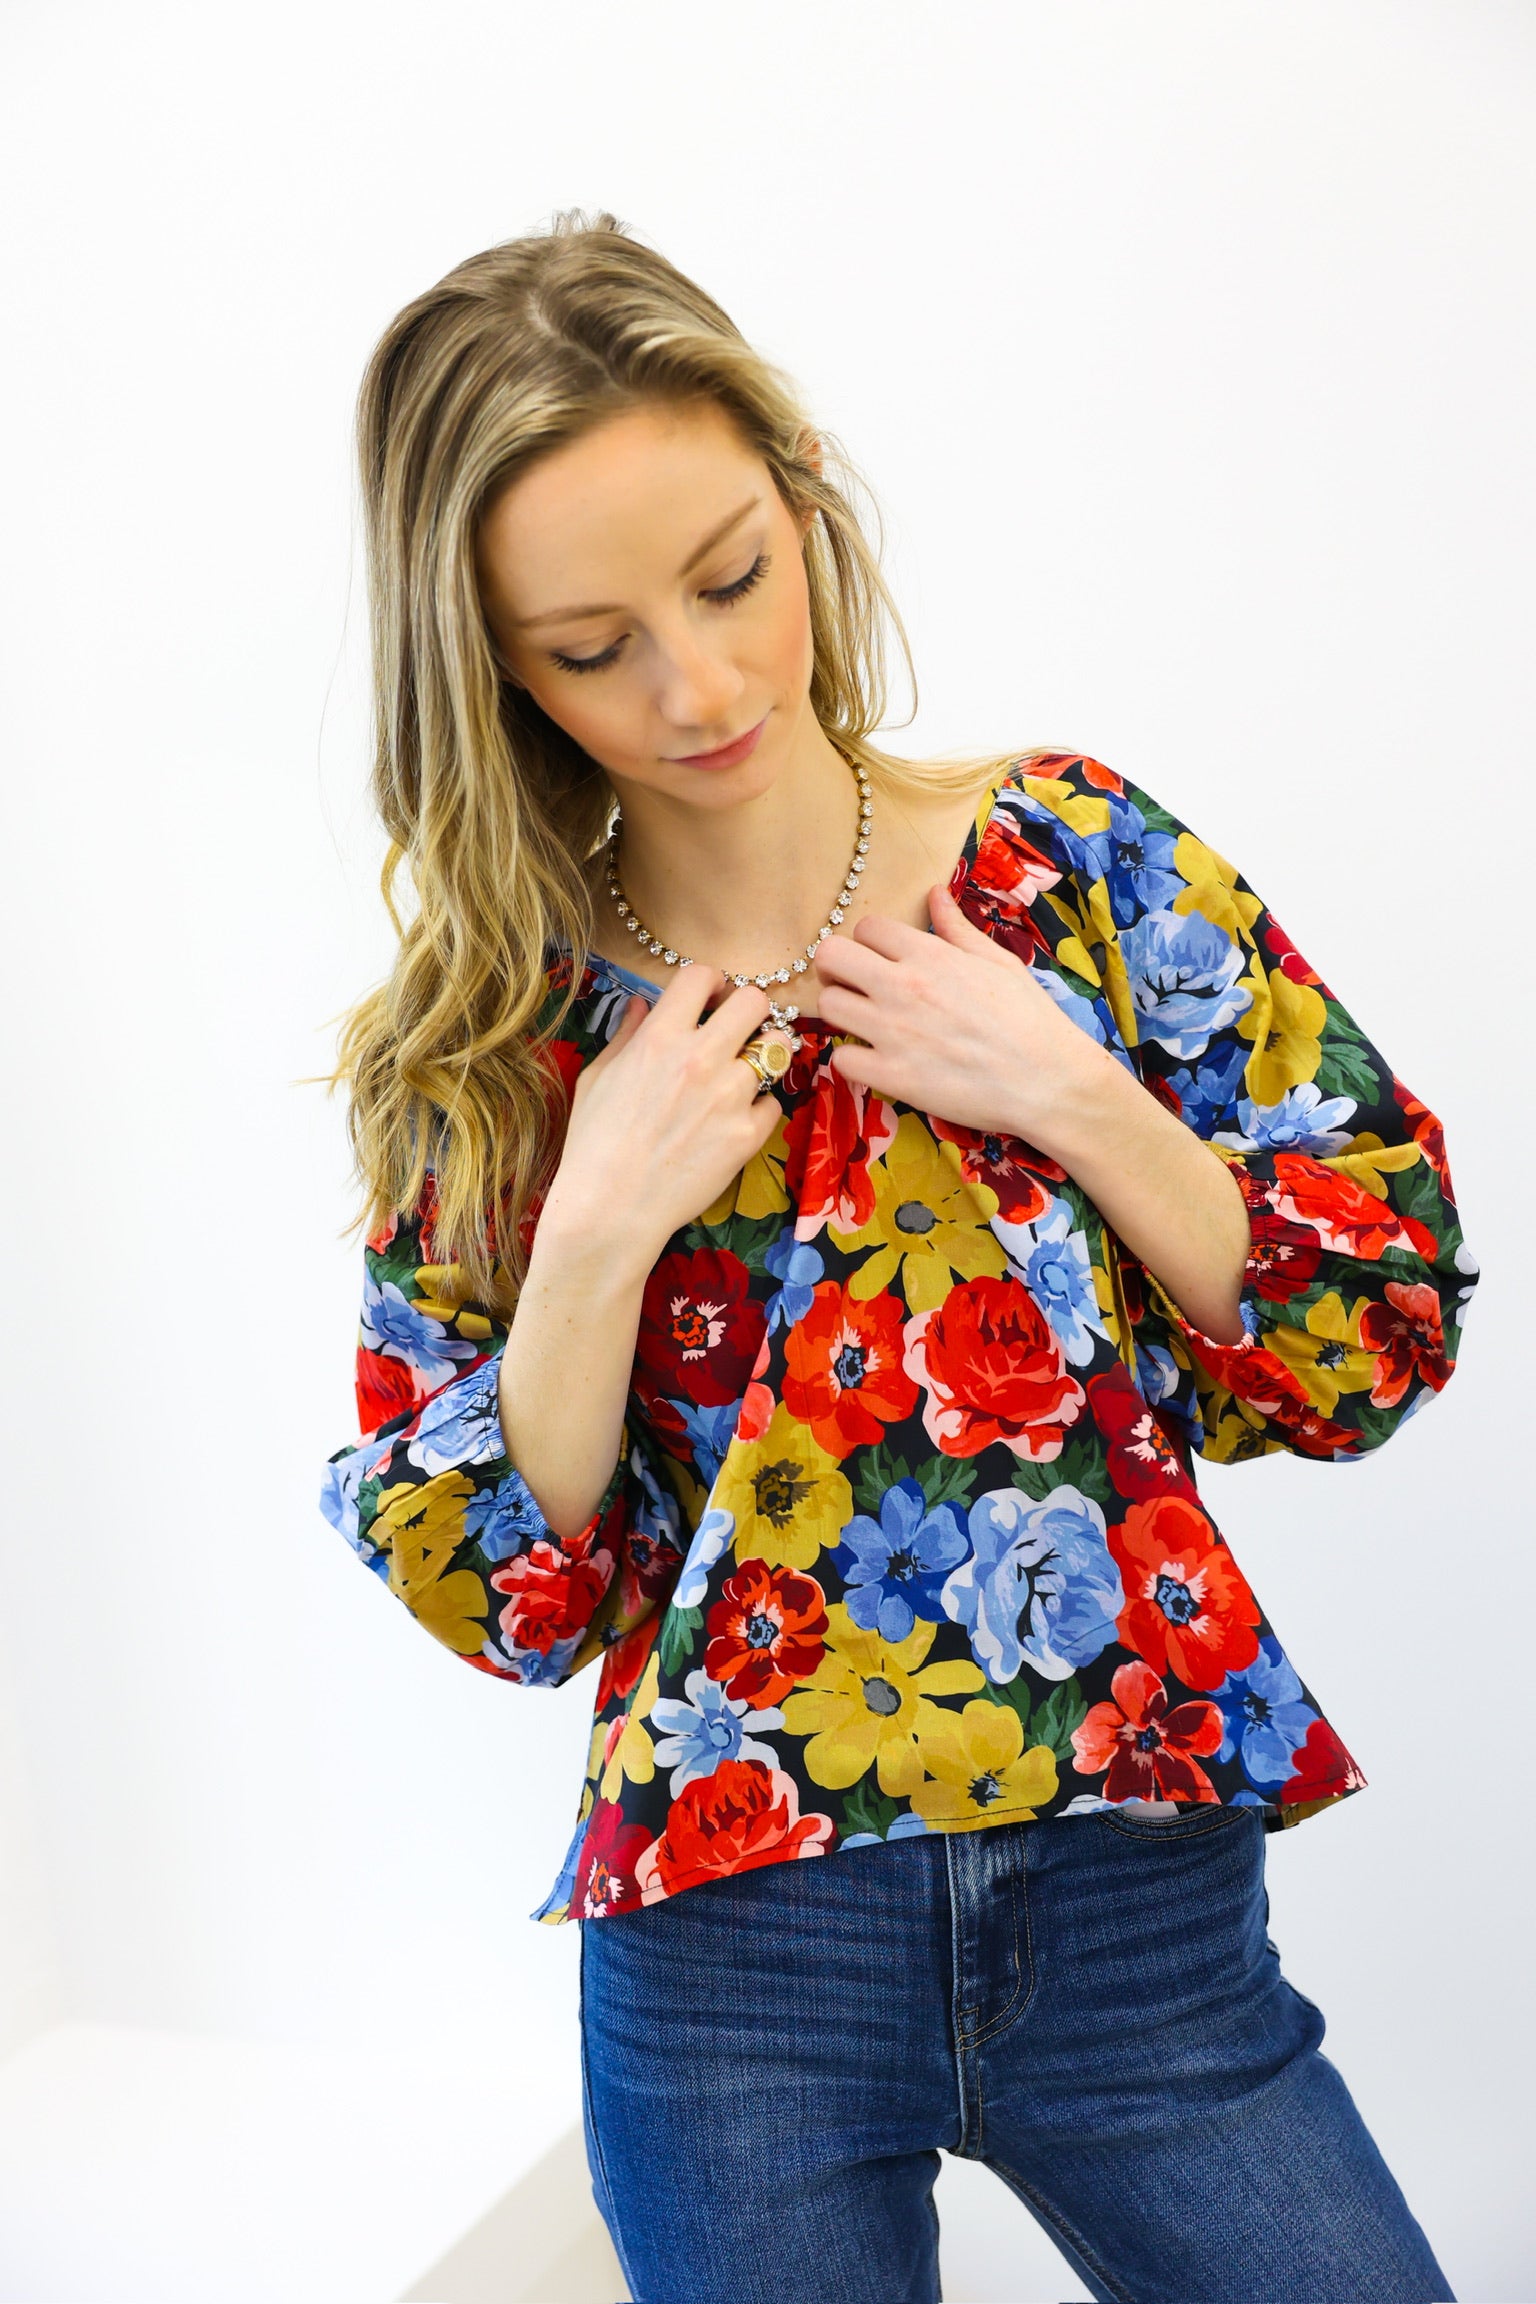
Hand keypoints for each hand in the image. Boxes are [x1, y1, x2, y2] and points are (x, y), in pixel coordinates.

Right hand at [539, 963, 787, 1268]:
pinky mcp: (748, 1135)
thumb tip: (639, 1004)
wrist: (610, 1210)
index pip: (701, 975)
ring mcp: (729, 1097)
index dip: (709, 981)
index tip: (709, 996)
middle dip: (747, 1010)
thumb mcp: (597, 1079)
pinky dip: (758, 1109)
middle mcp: (700, 1059)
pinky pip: (773, 1103)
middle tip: (737, 1030)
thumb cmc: (593, 1145)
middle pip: (755, 1001)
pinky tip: (733, 1121)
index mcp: (659, 1038)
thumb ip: (625, 1035)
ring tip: (738, 1078)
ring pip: (776, 1051)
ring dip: (760, 1059)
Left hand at [814, 881, 1107, 1151]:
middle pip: (830, 957)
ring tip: (865, 1022)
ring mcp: (891, 1033)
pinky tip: (874, 1060)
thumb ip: (957, 928)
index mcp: (929, 955)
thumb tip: (934, 893)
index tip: (882, 957)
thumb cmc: (1030, 1019)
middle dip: (837, 967)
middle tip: (854, 983)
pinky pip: (840, 1059)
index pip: (866, 927)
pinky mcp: (891, 1076)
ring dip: (843, 1010)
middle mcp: (902, 987)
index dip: (871, 941)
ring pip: (828, 1005)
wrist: (1047, 1081)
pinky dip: (853, 1059)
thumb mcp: (998, 962)